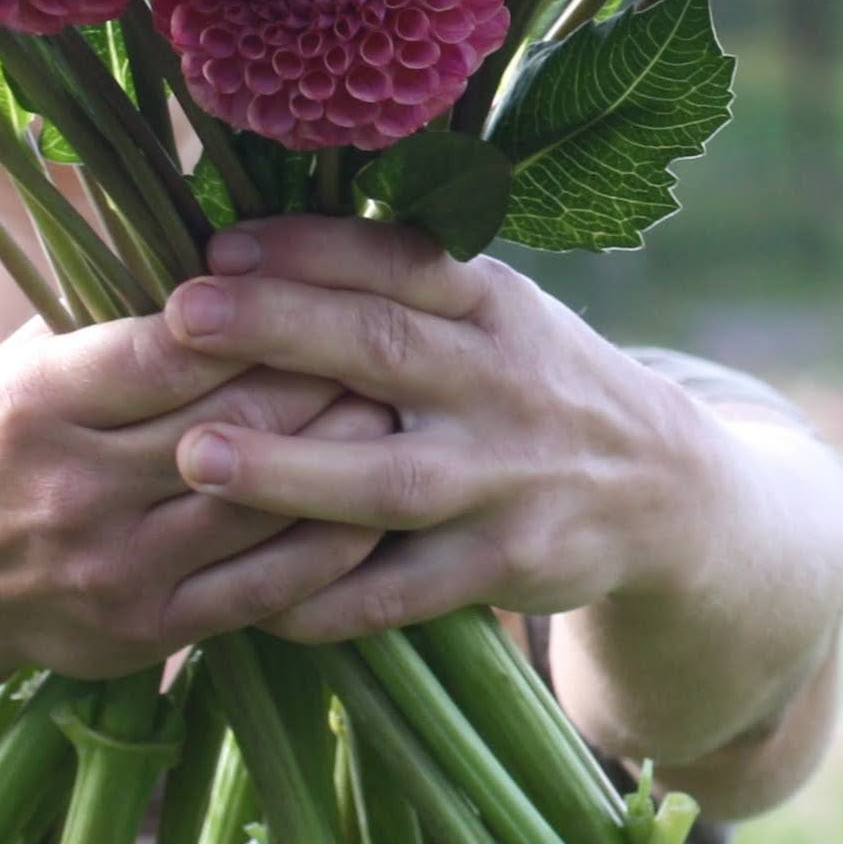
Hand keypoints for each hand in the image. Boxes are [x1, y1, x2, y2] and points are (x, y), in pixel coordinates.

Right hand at [0, 310, 394, 679]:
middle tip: (387, 334)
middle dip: (320, 370)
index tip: (315, 278)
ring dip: (342, 451)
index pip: (168, 350)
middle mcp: (74, 489)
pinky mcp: (150, 630)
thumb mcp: (18, 358)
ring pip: (261, 502)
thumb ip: (108, 302)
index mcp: (37, 404)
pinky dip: (332, 544)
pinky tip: (375, 502)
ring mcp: (115, 568)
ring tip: (399, 405)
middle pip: (231, 421)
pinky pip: (267, 585)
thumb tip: (212, 217)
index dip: (254, 314)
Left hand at [159, 219, 726, 643]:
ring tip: (194, 455)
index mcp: (490, 303)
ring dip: (288, 472)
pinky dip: (326, 599)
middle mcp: (500, 381)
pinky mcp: (505, 564)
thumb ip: (394, 284)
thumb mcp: (491, 311)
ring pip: (389, 480)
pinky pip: (402, 591)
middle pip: (383, 350)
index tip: (219, 246)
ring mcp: (504, 478)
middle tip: (180, 318)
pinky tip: (249, 596)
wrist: (662, 490)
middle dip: (279, 330)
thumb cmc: (528, 380)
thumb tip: (242, 244)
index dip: (310, 249)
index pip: (398, 260)